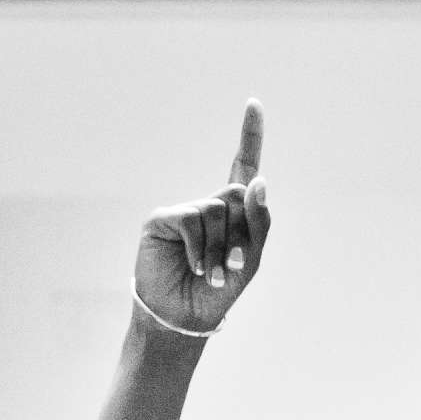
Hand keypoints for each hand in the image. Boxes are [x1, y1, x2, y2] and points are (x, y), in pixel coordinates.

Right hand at [132, 100, 270, 334]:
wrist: (186, 317)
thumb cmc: (220, 290)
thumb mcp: (250, 259)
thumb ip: (258, 222)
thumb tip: (257, 182)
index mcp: (233, 212)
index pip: (243, 167)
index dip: (249, 135)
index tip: (254, 103)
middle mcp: (207, 205)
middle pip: (238, 195)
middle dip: (242, 233)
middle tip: (231, 266)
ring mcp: (184, 210)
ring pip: (217, 209)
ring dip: (220, 247)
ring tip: (210, 272)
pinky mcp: (162, 218)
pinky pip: (192, 219)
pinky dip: (199, 247)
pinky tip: (195, 266)